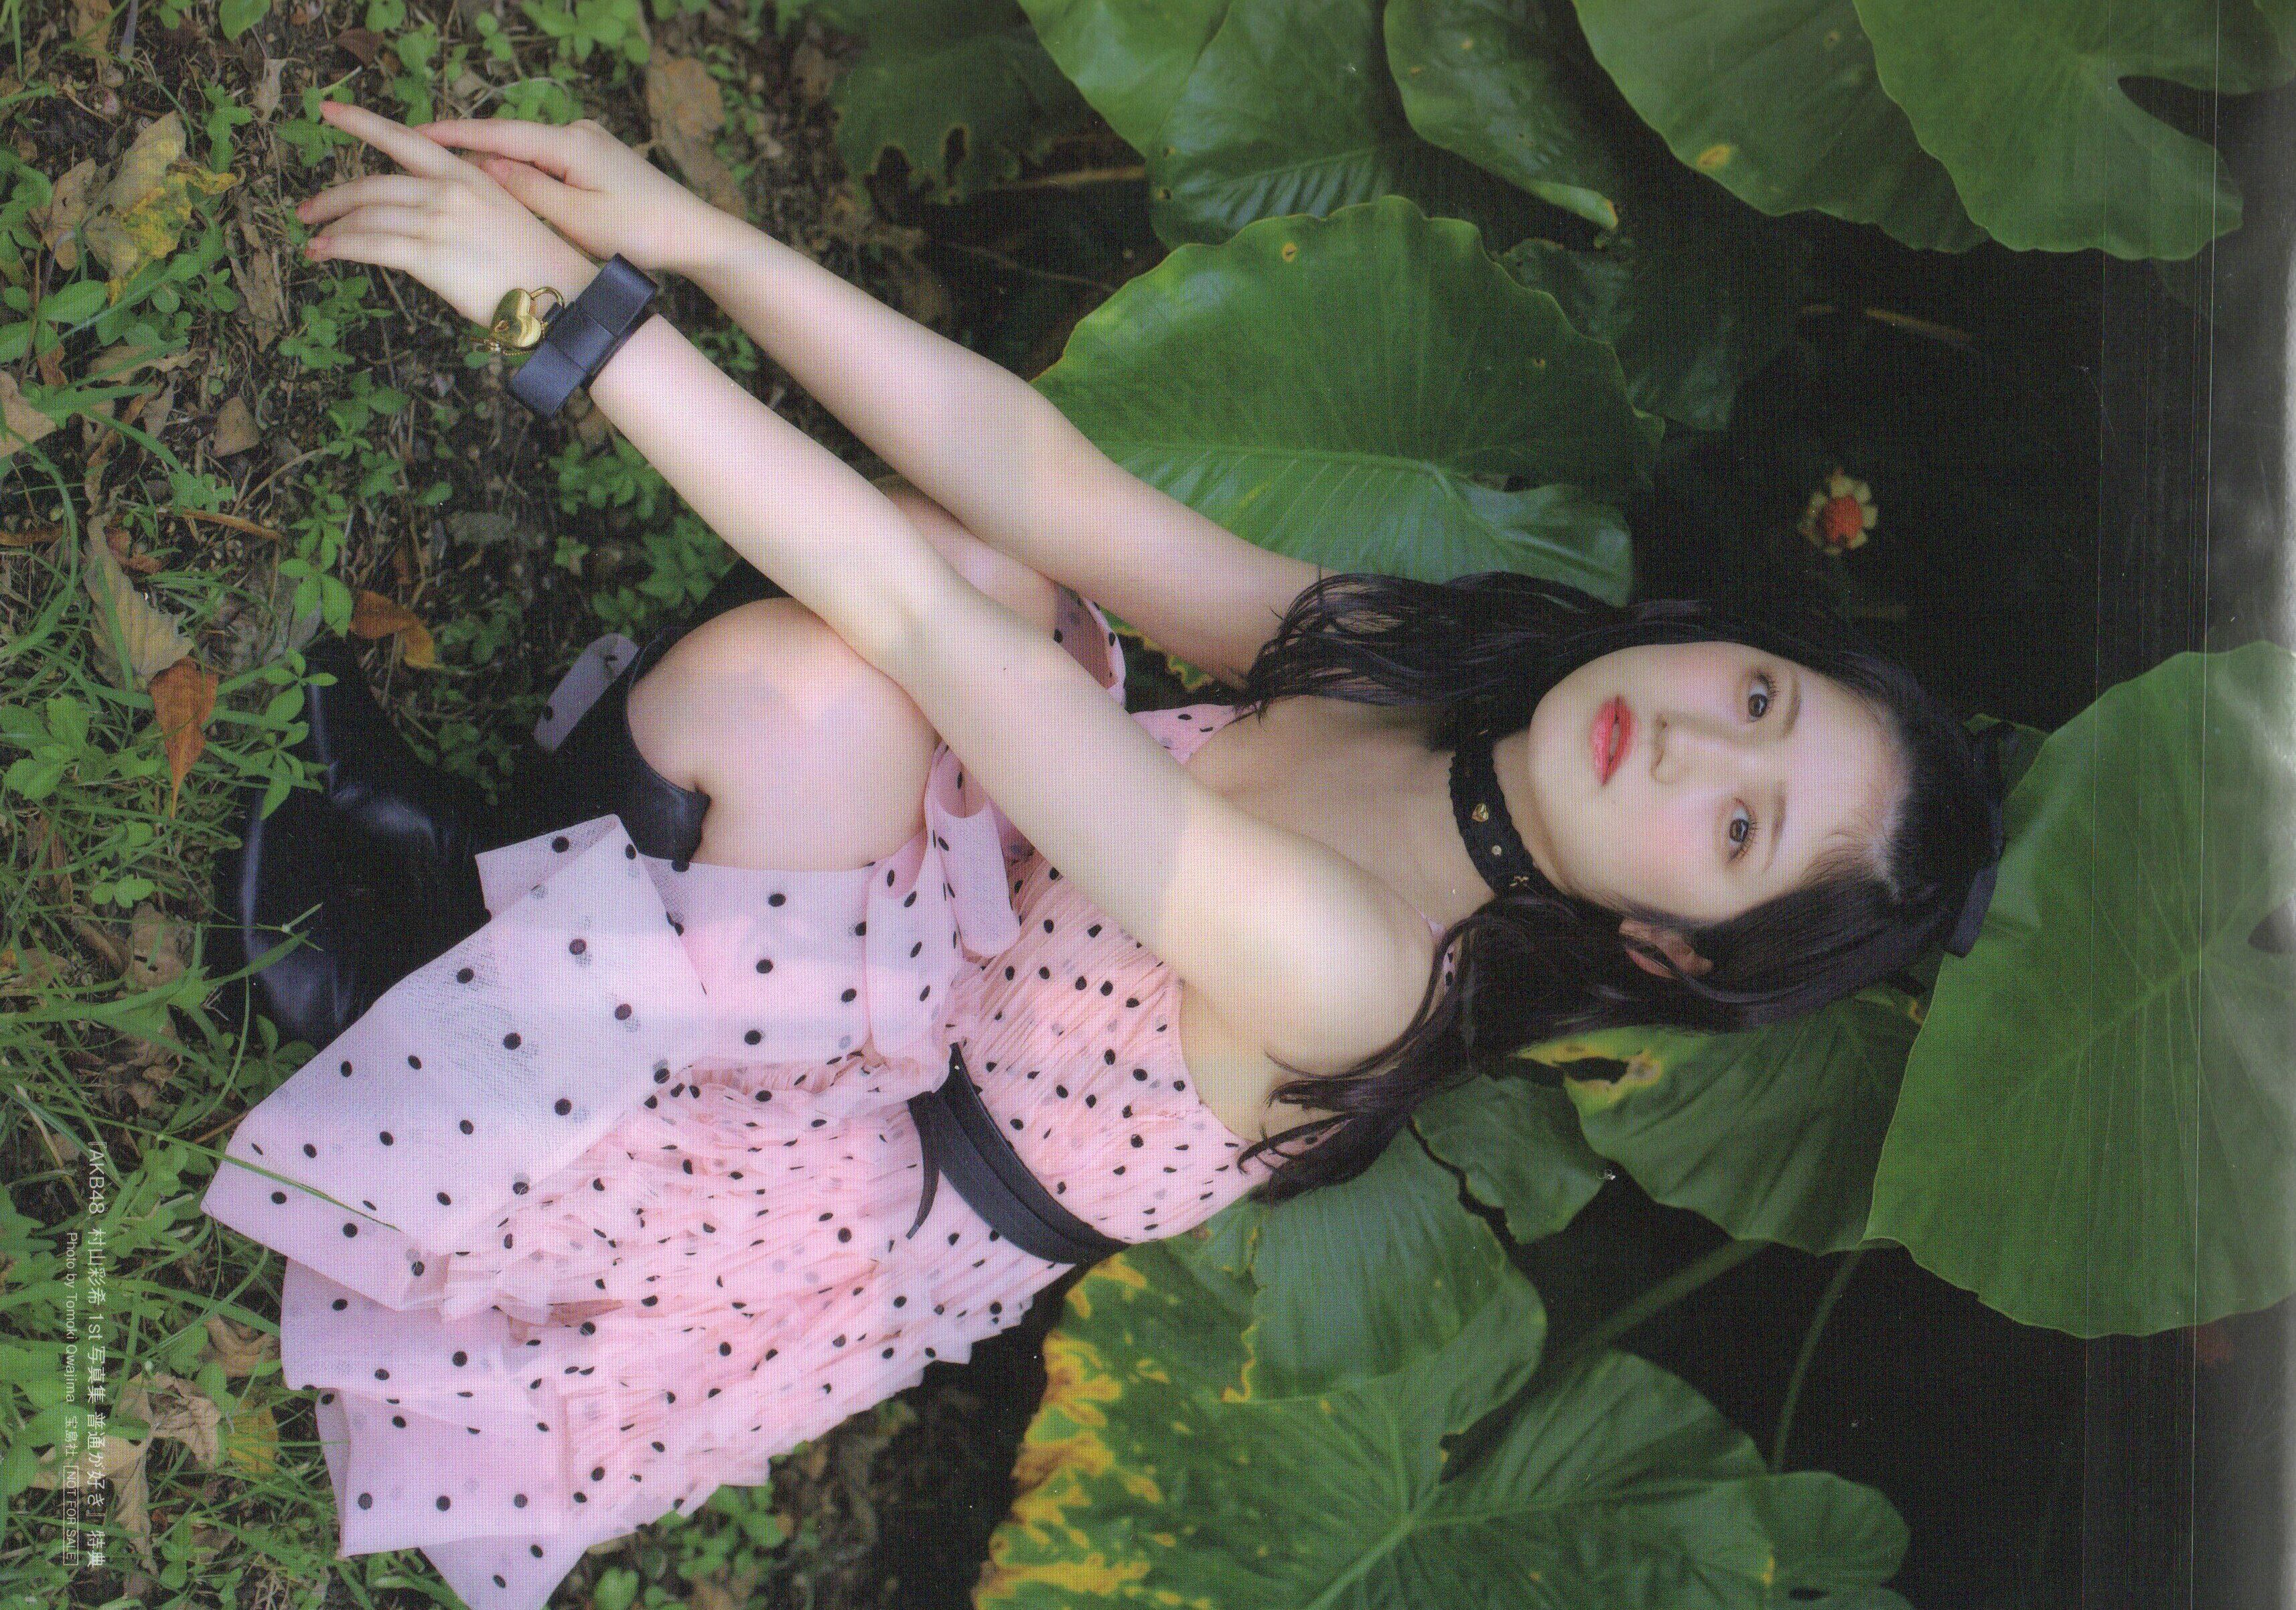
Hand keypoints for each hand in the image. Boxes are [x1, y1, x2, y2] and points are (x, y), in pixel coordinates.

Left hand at [295, 99, 599, 328]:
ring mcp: (436, 222)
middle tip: (307, 208)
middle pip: (372, 184)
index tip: (328, 112)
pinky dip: (340, 246)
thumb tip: (419, 207)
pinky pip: (370, 245)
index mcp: (465, 174)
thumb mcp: (499, 211)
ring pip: (366, 215)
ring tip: (313, 238)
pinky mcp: (429, 256)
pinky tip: (323, 251)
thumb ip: (458, 200)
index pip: (403, 139)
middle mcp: (447, 190)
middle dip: (332, 197)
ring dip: (331, 226)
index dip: (361, 122)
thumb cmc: (534, 262)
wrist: (558, 294)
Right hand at [410, 113, 729, 278]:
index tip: (408, 133)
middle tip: (412, 152)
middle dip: (464, 146)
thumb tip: (481, 167)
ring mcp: (588, 145)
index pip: (497, 134)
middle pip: (508, 140)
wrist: (696, 235)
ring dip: (491, 162)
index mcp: (570, 144)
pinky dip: (520, 172)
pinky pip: (546, 162)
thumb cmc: (643, 232)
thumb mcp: (578, 218)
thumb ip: (528, 190)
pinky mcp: (596, 161)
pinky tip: (499, 185)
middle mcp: (577, 134)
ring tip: (446, 172)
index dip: (451, 135)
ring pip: (527, 152)